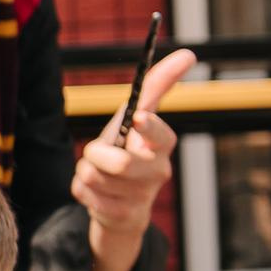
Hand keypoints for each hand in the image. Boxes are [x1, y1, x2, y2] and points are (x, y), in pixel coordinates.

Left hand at [71, 47, 195, 243]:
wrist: (122, 208)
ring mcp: (142, 197)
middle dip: (96, 155)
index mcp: (162, 146)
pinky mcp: (123, 217)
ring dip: (85, 171)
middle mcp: (158, 172)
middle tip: (95, 154)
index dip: (151, 127)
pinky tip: (96, 194)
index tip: (138, 117)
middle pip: (121, 163)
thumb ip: (156, 86)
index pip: (163, 135)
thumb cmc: (128, 151)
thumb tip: (188, 54)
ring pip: (95, 176)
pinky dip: (81, 191)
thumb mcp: (134, 119)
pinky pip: (84, 194)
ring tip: (98, 174)